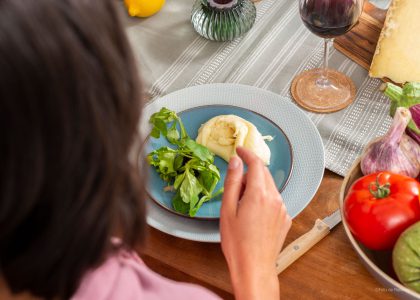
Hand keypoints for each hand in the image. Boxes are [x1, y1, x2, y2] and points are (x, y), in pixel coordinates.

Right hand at [220, 147, 290, 299]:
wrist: (254, 267)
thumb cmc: (237, 242)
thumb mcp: (228, 209)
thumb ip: (233, 181)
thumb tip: (236, 162)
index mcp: (259, 194)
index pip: (257, 164)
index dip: (247, 153)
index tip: (240, 150)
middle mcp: (275, 198)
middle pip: (264, 174)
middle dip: (250, 172)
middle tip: (235, 184)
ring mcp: (282, 209)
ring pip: (270, 187)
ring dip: (257, 186)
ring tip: (242, 204)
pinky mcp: (285, 219)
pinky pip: (274, 200)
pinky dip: (264, 198)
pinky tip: (253, 213)